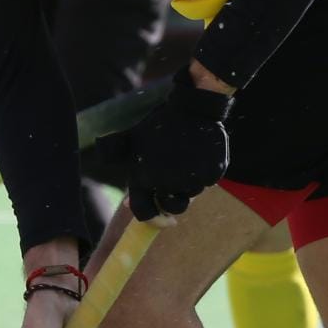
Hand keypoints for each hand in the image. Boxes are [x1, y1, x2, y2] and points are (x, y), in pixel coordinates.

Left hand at [126, 67, 230, 221]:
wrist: (193, 108)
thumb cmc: (160, 124)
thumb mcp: (132, 138)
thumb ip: (116, 158)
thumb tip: (122, 202)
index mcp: (144, 177)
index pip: (144, 212)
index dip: (153, 218)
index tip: (163, 216)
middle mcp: (167, 182)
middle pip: (173, 208)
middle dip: (174, 200)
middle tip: (176, 182)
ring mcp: (191, 179)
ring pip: (192, 195)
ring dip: (189, 184)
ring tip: (186, 160)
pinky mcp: (211, 173)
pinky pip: (207, 183)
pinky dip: (204, 173)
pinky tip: (199, 155)